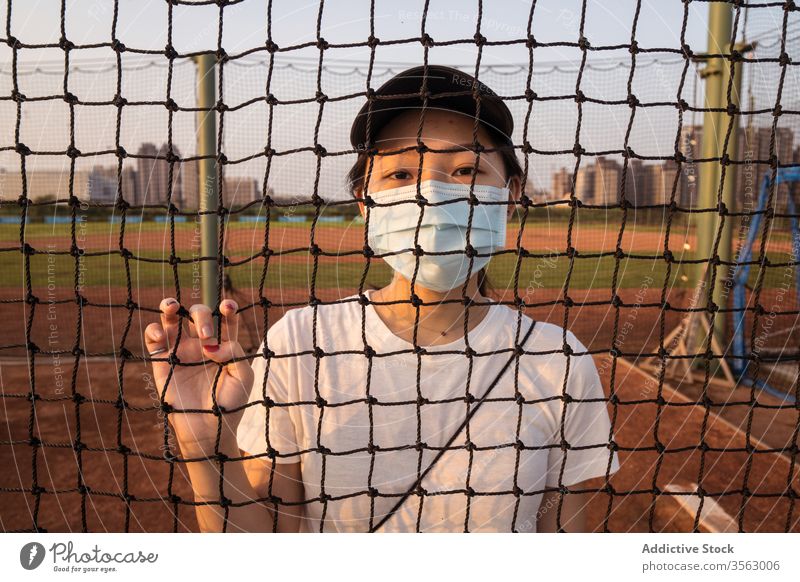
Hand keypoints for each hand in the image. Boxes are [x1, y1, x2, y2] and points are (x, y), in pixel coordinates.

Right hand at [143, 298, 254, 456]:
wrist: (208, 430)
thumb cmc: (230, 404)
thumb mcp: (243, 377)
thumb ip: (235, 353)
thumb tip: (213, 344)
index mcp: (225, 345)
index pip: (226, 319)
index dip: (227, 309)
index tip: (227, 307)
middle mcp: (202, 344)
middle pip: (199, 314)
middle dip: (202, 316)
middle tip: (206, 336)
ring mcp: (181, 351)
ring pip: (172, 319)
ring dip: (170, 306)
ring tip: (172, 306)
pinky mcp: (162, 362)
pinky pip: (153, 339)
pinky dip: (153, 330)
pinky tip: (160, 334)